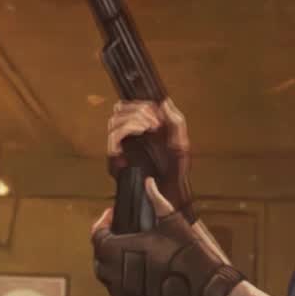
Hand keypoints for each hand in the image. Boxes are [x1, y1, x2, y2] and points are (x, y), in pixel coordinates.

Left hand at [91, 178, 243, 295]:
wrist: (205, 287)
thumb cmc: (188, 252)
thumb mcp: (172, 221)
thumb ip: (156, 200)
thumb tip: (148, 183)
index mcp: (120, 251)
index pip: (97, 236)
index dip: (102, 223)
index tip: (112, 215)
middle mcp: (117, 274)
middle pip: (99, 257)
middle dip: (105, 244)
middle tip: (117, 234)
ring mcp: (124, 292)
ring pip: (107, 277)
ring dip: (111, 263)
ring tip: (125, 252)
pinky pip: (119, 291)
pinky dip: (122, 280)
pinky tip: (135, 271)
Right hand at [107, 98, 195, 222]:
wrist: (172, 194)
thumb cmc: (176, 172)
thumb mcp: (181, 142)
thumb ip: (176, 121)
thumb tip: (164, 101)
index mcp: (141, 132)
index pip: (128, 108)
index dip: (140, 104)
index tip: (156, 112)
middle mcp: (128, 139)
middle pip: (118, 111)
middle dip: (138, 110)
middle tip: (154, 122)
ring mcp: (121, 149)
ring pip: (115, 122)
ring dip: (134, 118)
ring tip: (150, 126)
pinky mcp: (117, 160)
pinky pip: (114, 137)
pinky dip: (128, 128)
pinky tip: (142, 130)